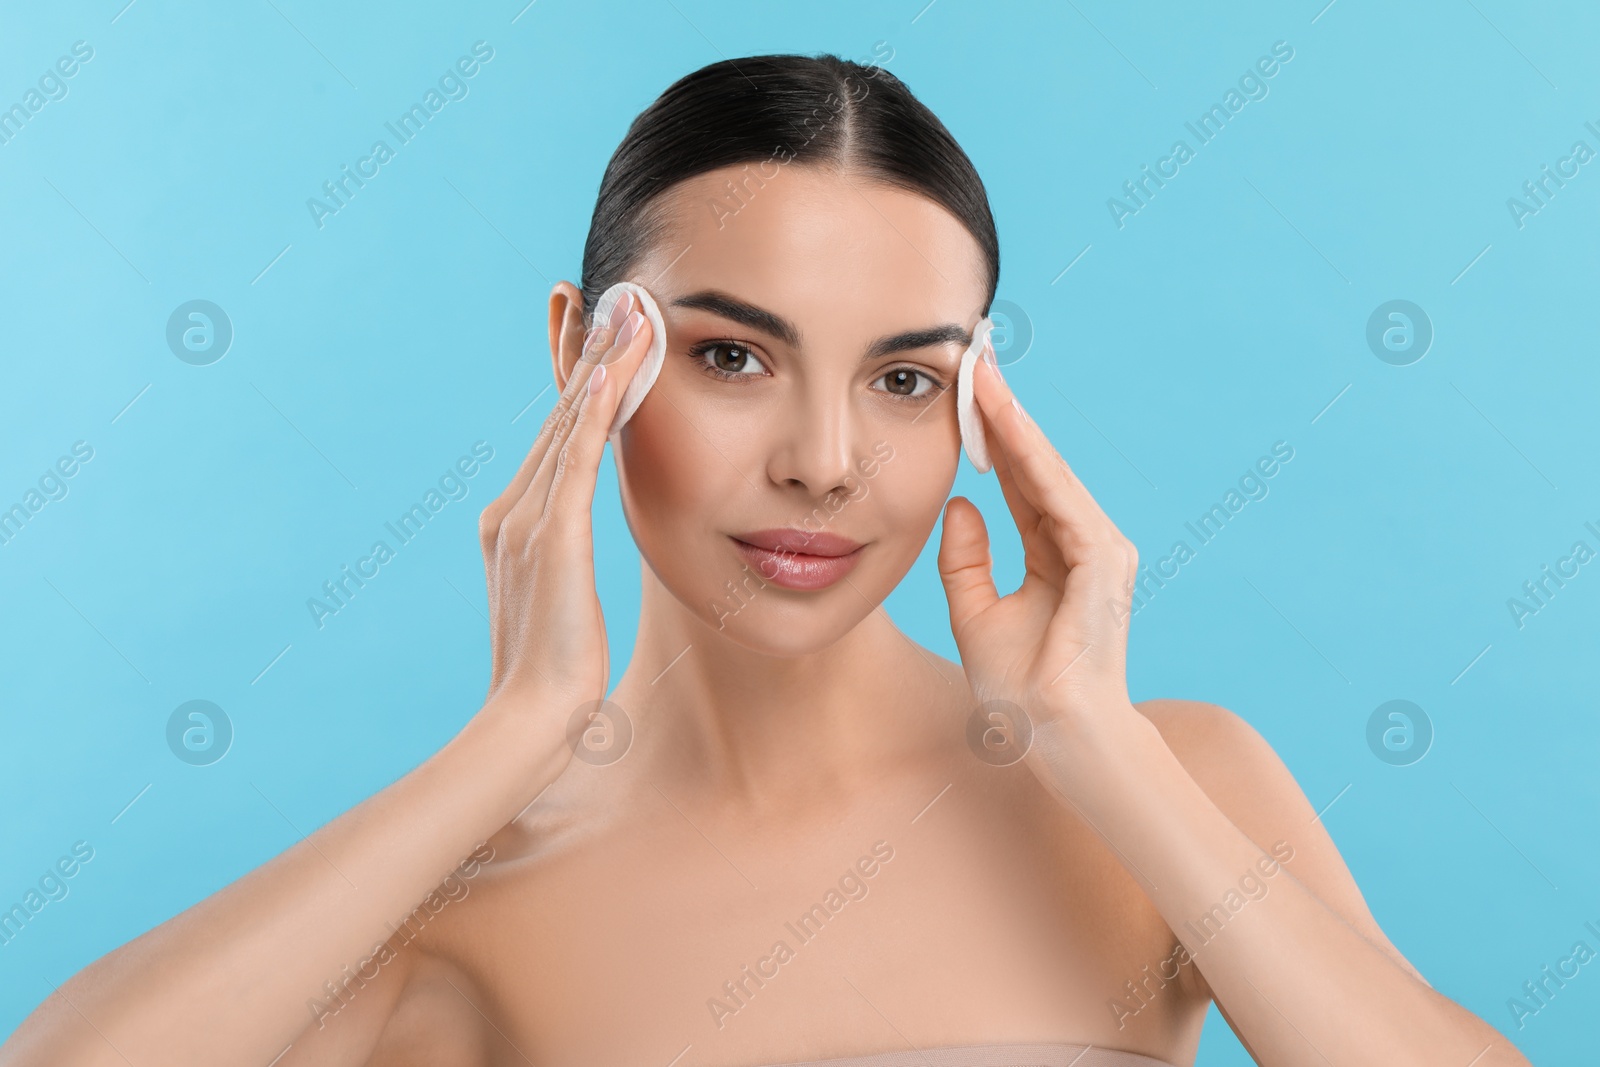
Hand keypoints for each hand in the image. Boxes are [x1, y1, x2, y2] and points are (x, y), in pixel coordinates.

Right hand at [476, 291, 653, 709]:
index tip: (594, 336)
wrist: (529, 719)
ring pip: (569, 424)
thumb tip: (574, 570)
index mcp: (516, 524)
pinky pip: (577, 459)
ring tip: (625, 311)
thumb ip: (563, 572)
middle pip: (558, 415)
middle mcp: (514, 510)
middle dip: (583, 352)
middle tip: (607, 295)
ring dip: (599, 365)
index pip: (557, 438)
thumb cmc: (553, 678)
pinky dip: (594, 411)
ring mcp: (528, 519)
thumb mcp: (561, 609)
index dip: (575, 383)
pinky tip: (613, 371)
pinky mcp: (551, 536)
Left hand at [936, 343, 1140, 750]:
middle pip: (1035, 466)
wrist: (1058, 737)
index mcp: (1055, 553)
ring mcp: (1099, 550)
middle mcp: (1083, 544)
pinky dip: (1032, 460)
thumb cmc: (1023, 689)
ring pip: (1048, 472)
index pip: (1019, 481)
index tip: (965, 391)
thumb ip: (967, 559)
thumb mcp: (975, 613)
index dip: (991, 437)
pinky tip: (1005, 424)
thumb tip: (960, 504)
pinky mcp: (1101, 561)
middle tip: (973, 359)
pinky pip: (1060, 499)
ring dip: (1015, 422)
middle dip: (1003, 413)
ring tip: (982, 375)